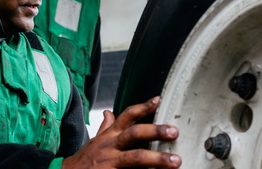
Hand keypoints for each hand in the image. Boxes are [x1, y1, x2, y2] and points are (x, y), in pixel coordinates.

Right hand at [62, 96, 180, 167]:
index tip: (158, 100)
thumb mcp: (95, 140)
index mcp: (109, 135)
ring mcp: (110, 162)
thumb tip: (110, 111)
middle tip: (175, 131)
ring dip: (157, 159)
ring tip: (176, 161)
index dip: (142, 107)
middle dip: (155, 131)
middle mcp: (110, 146)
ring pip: (136, 157)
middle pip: (135, 133)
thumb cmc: (86, 159)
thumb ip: (106, 127)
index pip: (127, 116)